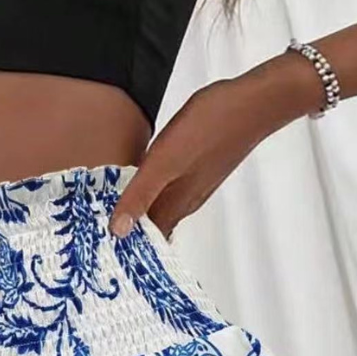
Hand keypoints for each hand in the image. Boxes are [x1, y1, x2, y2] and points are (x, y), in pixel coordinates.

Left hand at [111, 56, 317, 238]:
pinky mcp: (201, 167)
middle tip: (100, 239)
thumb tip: (118, 231)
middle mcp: (186, 201)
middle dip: (130, 234)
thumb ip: (141, 195)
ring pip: (162, 209)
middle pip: (154, 227)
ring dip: (141, 215)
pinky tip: (142, 185)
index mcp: (175, 205)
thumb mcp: (165, 161)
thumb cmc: (211, 126)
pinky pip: (171, 190)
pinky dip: (153, 195)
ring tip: (114, 215)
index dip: (125, 248)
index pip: (146, 239)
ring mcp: (196, 184)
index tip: (101, 253)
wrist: (255, 101)